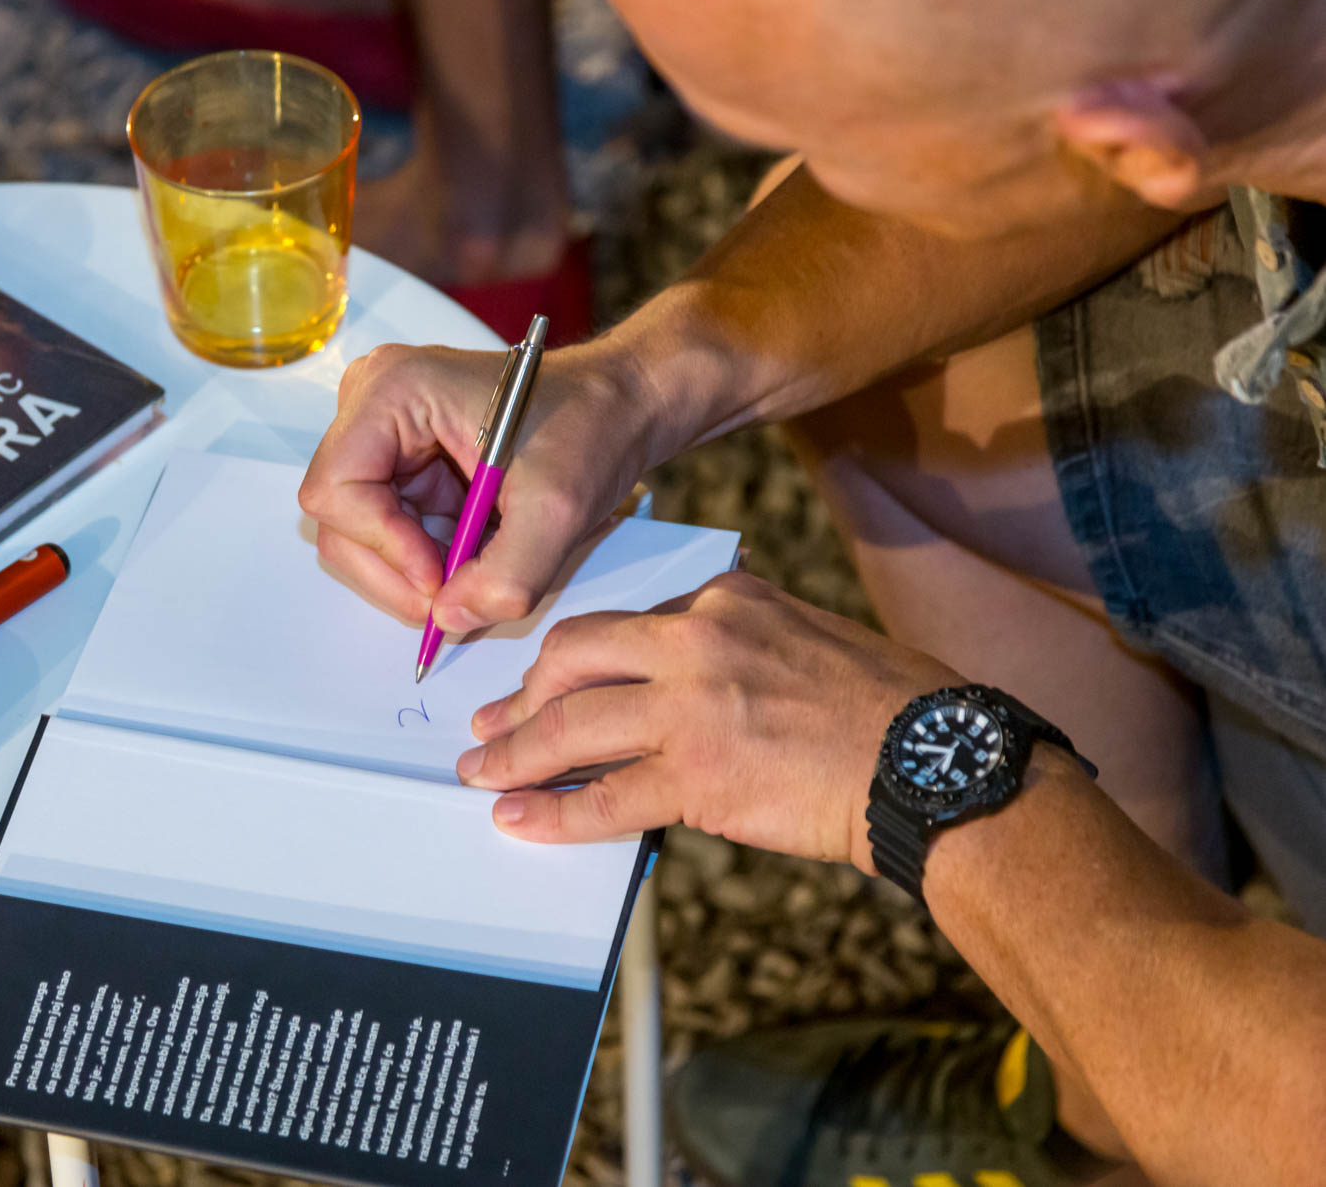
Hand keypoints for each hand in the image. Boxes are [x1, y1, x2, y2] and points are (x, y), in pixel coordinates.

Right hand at [298, 341, 658, 631]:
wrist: (618, 404)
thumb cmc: (590, 423)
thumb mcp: (558, 507)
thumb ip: (507, 575)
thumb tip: (448, 620)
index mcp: (393, 389)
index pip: (336, 490)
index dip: (384, 546)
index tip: (440, 576)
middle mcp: (372, 404)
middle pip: (339, 518)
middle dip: (396, 568)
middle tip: (455, 596)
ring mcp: (381, 434)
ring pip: (359, 532)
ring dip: (413, 568)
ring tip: (475, 568)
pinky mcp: (400, 461)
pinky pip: (387, 529)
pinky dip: (425, 557)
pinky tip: (473, 550)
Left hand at [454, 572, 962, 871]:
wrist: (934, 764)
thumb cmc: (884, 708)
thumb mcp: (803, 636)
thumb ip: (732, 644)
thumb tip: (668, 682)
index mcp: (724, 599)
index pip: (618, 622)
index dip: (567, 659)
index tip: (544, 680)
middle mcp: (698, 641)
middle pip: (572, 659)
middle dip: (522, 698)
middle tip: (493, 726)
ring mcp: (692, 709)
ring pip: (571, 728)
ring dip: (516, 755)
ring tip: (484, 775)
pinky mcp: (697, 777)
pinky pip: (602, 798)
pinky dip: (553, 813)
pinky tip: (522, 820)